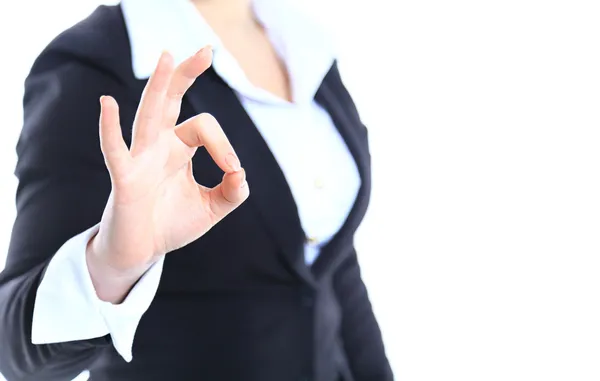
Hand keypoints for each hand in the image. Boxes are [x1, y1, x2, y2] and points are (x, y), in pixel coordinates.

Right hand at [86, 47, 248, 302]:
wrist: (143, 251)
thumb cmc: (172, 224)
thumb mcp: (212, 208)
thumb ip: (232, 192)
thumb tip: (241, 173)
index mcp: (179, 148)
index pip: (204, 127)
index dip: (224, 144)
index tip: (233, 170)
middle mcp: (159, 146)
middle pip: (171, 101)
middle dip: (186, 75)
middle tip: (207, 49)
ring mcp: (140, 159)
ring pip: (148, 115)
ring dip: (158, 87)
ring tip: (167, 56)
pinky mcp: (124, 178)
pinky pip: (116, 150)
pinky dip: (110, 128)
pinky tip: (107, 103)